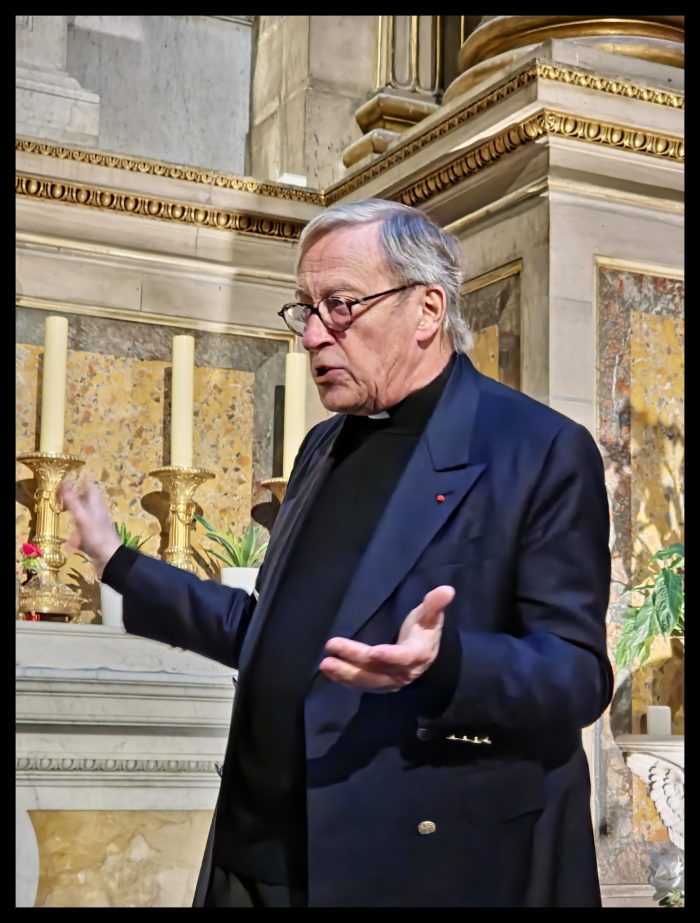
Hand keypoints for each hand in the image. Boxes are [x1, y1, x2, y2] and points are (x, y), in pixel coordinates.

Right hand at [57, 476, 121, 576]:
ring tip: (67, 514)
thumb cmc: (97, 537)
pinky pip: (84, 535)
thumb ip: (73, 501)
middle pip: (88, 502)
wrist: (110, 560)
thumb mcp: (82, 517)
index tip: (75, 476)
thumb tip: (65, 481)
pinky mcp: (95, 541)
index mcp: (96, 506)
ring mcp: (97, 528)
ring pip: (86, 518)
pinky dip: (78, 537)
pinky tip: (73, 542)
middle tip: (66, 494)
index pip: (90, 488)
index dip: (83, 481)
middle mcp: (98, 515)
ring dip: (77, 516)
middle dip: (78, 497)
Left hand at [319, 585, 454, 691]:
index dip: (389, 656)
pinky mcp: (379, 684)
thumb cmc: (424, 631)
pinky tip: (329, 671)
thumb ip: (435, 604)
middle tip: (332, 647)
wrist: (424, 654)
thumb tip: (448, 589)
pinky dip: (345, 679)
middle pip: (378, 669)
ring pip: (366, 680)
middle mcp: (403, 673)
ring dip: (345, 673)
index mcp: (418, 654)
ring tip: (325, 663)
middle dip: (355, 660)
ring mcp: (390, 681)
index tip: (372, 652)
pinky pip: (361, 684)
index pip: (403, 657)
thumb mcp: (430, 616)